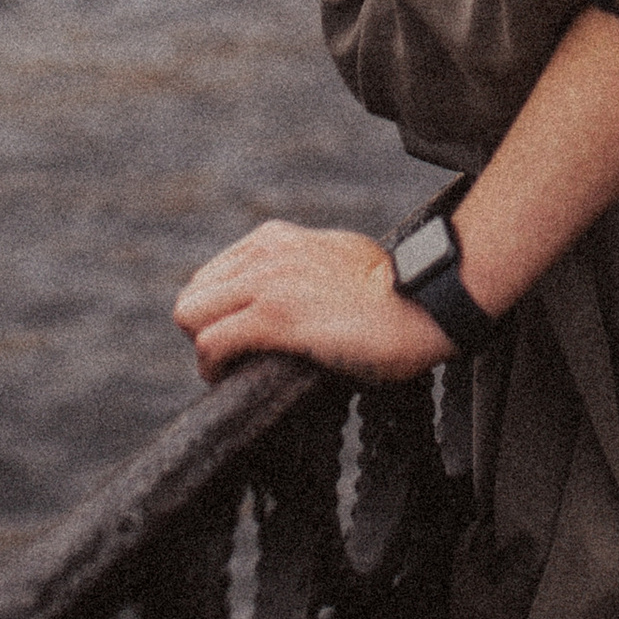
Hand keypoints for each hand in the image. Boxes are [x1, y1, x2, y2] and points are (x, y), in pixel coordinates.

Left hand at [174, 221, 453, 382]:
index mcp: (276, 239)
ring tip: (233, 371)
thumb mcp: (339, 259)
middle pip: (193, 296)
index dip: (219, 313)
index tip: (240, 338)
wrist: (426, 302)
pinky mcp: (275, 318)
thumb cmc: (396, 293)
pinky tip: (232, 379)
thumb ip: (305, 268)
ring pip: (191, 316)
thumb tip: (295, 296)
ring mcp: (267, 283)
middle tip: (236, 359)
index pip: (212, 276)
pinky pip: (211, 343)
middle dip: (206, 330)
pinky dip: (212, 367)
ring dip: (206, 349)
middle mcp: (265, 254)